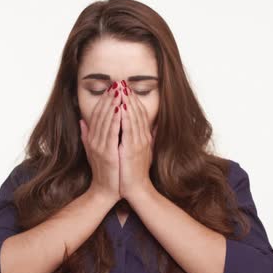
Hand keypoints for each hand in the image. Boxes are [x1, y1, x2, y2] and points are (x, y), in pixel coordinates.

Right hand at [79, 82, 122, 203]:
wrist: (106, 191)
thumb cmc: (106, 172)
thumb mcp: (93, 151)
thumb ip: (87, 136)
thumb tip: (82, 121)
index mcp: (93, 139)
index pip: (97, 114)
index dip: (104, 100)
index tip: (112, 88)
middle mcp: (94, 140)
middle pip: (102, 114)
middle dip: (110, 98)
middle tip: (117, 83)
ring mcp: (100, 147)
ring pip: (107, 120)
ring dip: (113, 104)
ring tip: (120, 91)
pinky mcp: (108, 153)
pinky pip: (112, 132)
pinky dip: (116, 119)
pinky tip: (121, 108)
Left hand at [118, 80, 156, 200]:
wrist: (137, 190)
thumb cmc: (135, 173)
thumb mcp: (141, 153)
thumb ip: (145, 140)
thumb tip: (151, 129)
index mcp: (144, 137)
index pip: (139, 114)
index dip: (133, 100)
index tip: (126, 88)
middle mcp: (143, 137)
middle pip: (137, 112)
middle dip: (129, 97)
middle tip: (122, 83)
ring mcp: (139, 143)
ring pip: (133, 118)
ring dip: (126, 102)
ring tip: (120, 89)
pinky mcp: (132, 150)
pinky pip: (128, 130)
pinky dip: (125, 117)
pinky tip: (120, 107)